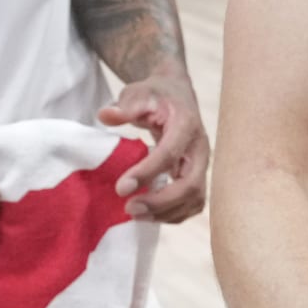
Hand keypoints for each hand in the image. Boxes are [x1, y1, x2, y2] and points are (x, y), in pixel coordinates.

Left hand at [100, 76, 208, 223]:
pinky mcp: (197, 176)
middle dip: (161, 202)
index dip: (147, 173)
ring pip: (194, 199)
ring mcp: (201, 165)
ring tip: (136, 215)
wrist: (176, 94)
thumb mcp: (138, 92)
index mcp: (186, 125)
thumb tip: (106, 115)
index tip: (121, 188)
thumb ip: (124, 105)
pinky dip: (173, 214)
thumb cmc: (155, 94)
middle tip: (130, 208)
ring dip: (166, 212)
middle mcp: (200, 148)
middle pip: (190, 185)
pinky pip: (192, 203)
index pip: (170, 154)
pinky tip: (149, 215)